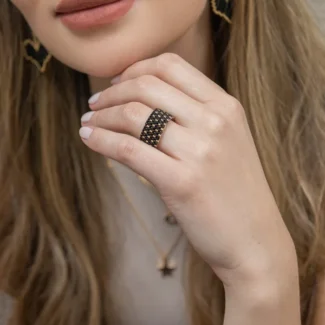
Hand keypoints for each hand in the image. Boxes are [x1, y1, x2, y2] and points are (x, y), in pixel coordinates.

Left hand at [80, 53, 295, 284]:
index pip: (170, 66)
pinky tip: (88, 139)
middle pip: (147, 86)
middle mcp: (214, 122)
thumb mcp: (226, 141)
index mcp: (226, 106)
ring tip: (89, 122)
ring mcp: (199, 151)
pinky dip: (101, 140)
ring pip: (133, 114)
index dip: (135, 69)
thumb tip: (144, 102)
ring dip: (102, 115)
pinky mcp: (181, 182)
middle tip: (95, 104)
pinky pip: (128, 149)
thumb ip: (194, 116)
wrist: (254, 239)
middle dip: (112, 92)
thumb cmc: (235, 191)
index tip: (117, 84)